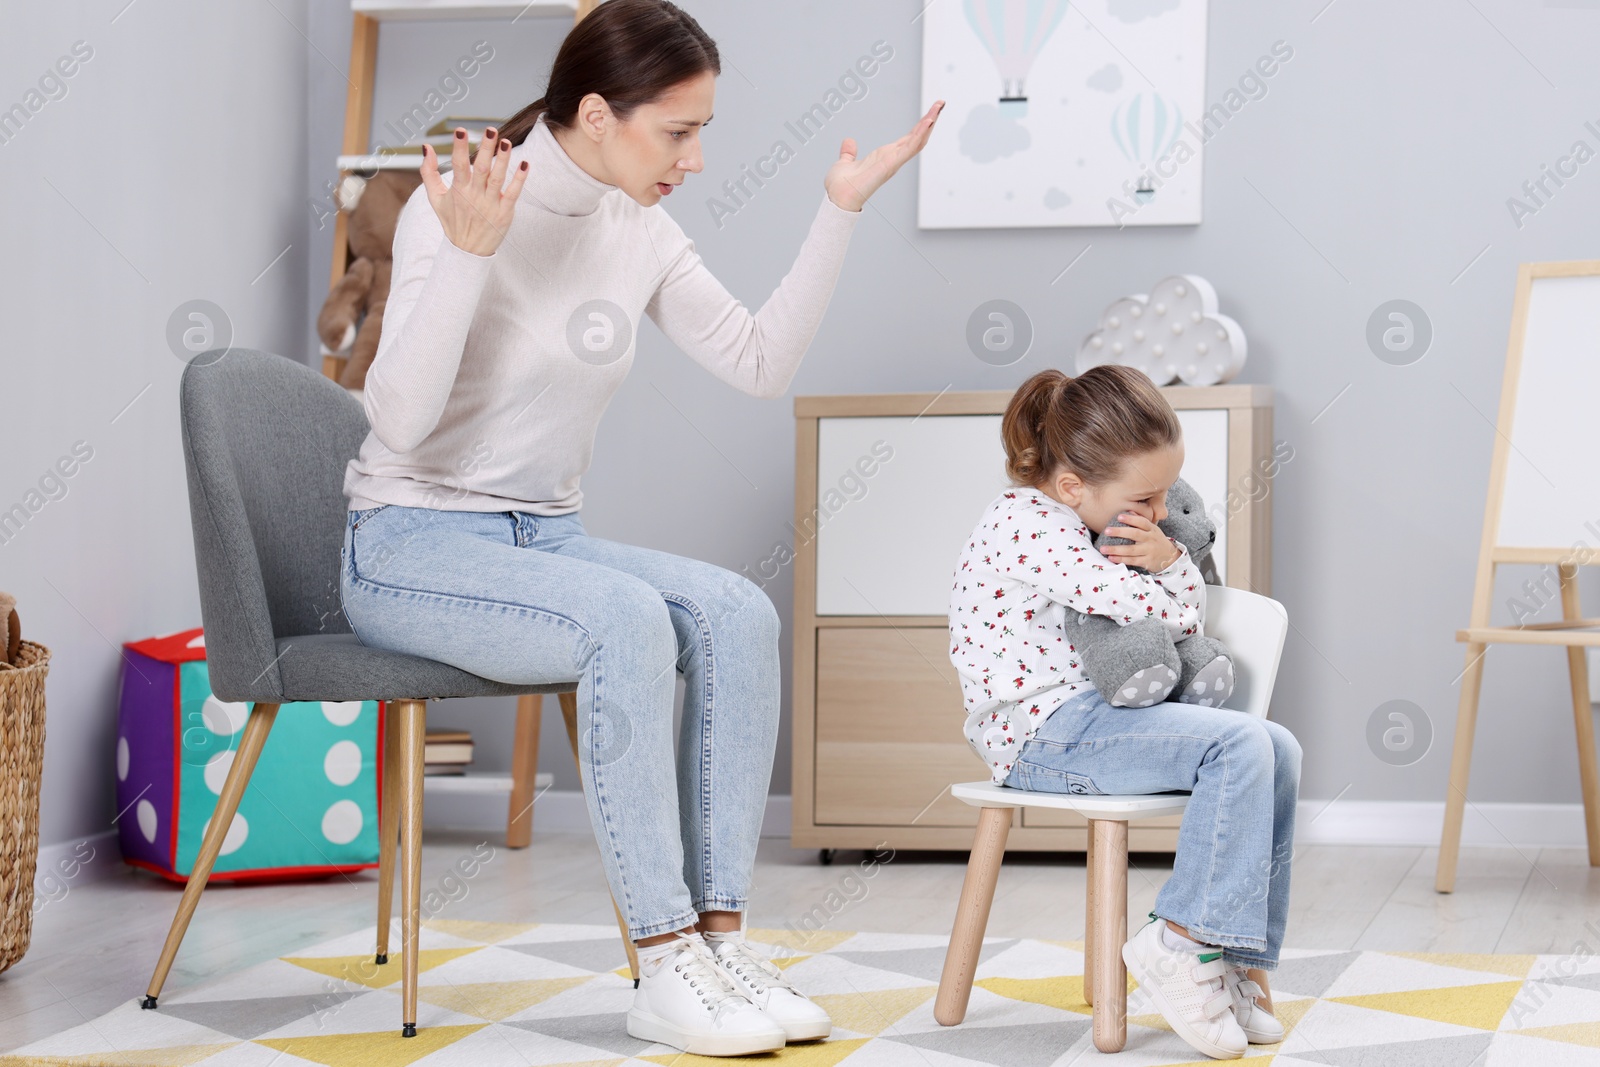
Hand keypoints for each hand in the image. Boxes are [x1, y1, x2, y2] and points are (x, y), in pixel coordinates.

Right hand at [420, 125, 529, 256]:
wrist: (467, 251)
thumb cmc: (452, 221)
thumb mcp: (435, 198)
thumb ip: (428, 172)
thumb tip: (426, 147)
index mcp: (458, 190)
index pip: (458, 165)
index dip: (459, 148)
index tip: (461, 130)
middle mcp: (474, 196)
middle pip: (480, 169)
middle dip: (486, 149)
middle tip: (491, 130)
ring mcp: (490, 205)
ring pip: (497, 179)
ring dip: (502, 160)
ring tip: (506, 142)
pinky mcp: (504, 213)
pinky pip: (513, 193)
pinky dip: (519, 179)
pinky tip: (524, 164)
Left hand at [824, 100, 944, 211]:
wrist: (837, 198)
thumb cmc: (841, 186)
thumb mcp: (846, 163)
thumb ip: (849, 153)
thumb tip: (849, 142)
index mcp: (885, 157)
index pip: (908, 139)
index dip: (919, 126)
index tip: (930, 113)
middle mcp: (892, 159)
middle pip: (917, 137)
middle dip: (930, 120)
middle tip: (940, 103)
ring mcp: (893, 162)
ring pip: (917, 141)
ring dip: (929, 124)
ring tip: (939, 108)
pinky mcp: (891, 164)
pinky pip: (909, 147)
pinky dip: (920, 134)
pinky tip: (928, 122)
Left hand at [1099, 513, 1180, 571]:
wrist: (1171, 558)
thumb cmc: (1157, 541)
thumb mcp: (1153, 530)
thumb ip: (1141, 521)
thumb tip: (1129, 510)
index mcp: (1152, 529)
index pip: (1142, 522)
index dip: (1131, 519)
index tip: (1119, 516)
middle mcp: (1151, 539)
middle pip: (1135, 534)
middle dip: (1120, 532)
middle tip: (1106, 531)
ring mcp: (1149, 551)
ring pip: (1131, 550)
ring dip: (1116, 549)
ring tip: (1103, 548)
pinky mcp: (1146, 562)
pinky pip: (1132, 561)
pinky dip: (1121, 559)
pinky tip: (1111, 558)